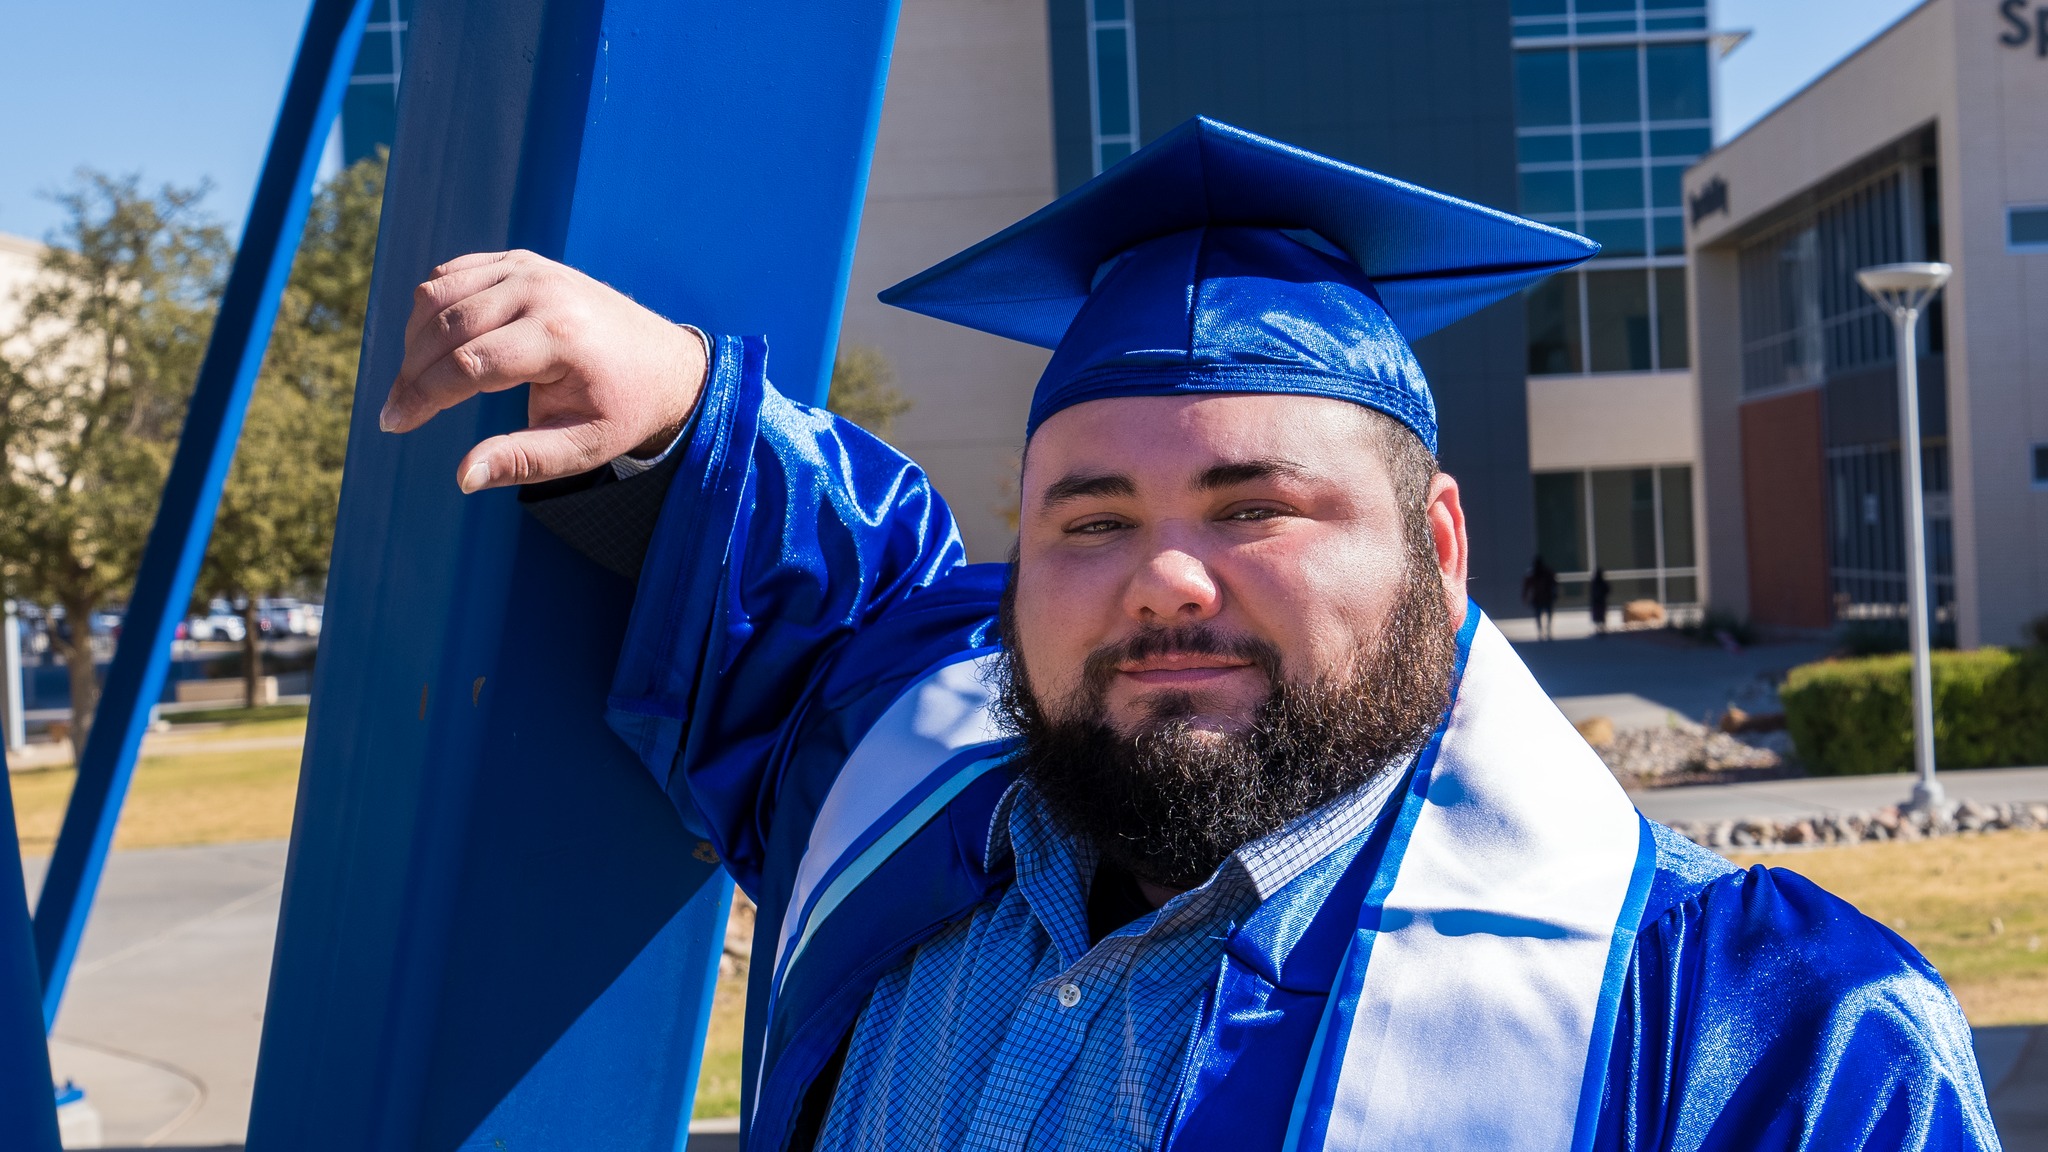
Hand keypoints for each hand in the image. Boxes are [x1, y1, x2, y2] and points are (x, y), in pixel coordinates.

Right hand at [379, 250, 707, 492]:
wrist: (666, 363)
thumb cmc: (624, 410)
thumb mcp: (585, 448)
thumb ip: (525, 461)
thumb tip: (463, 477)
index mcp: (559, 337)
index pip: (468, 364)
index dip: (423, 397)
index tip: (395, 424)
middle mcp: (541, 292)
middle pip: (447, 327)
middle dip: (410, 373)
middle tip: (394, 412)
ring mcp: (530, 269)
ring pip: (441, 293)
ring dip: (415, 339)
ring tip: (413, 384)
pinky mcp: (521, 261)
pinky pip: (454, 274)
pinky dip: (432, 308)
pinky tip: (431, 346)